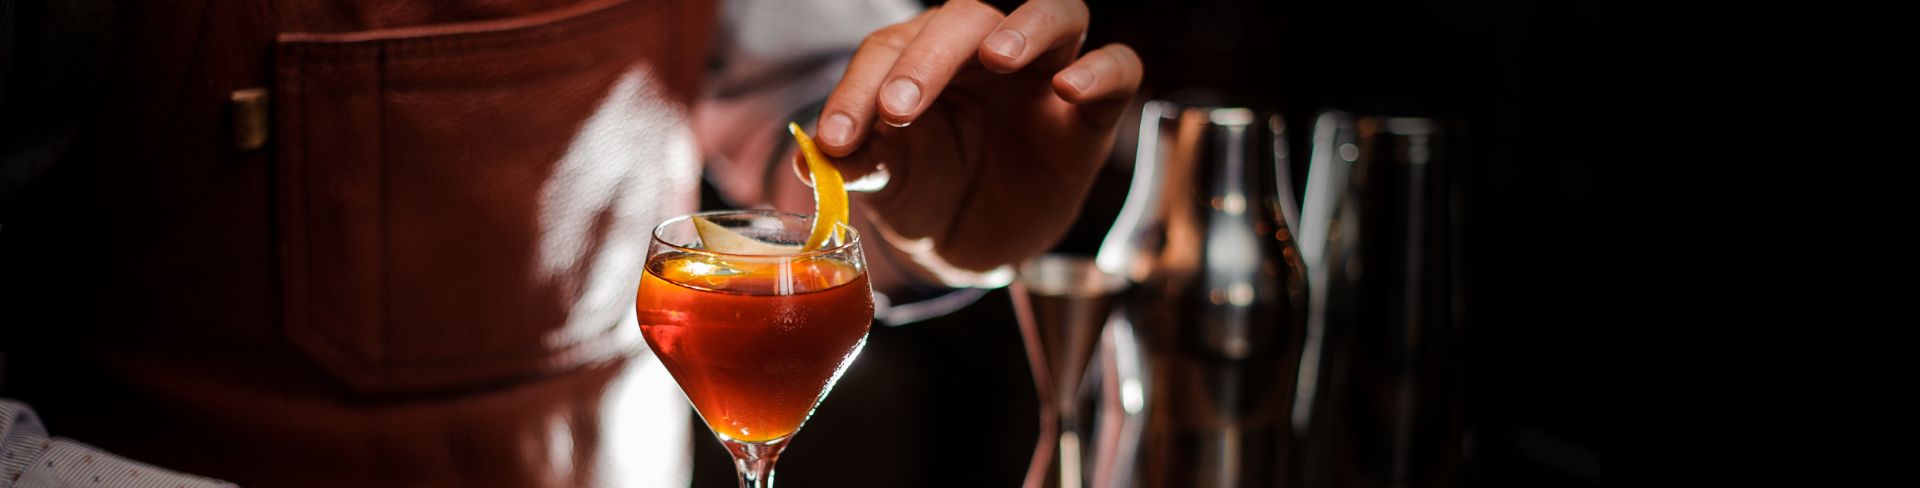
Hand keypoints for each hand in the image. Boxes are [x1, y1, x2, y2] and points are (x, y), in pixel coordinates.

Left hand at [811, 0, 1141, 270]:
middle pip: (967, 19)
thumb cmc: (925, 192)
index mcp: (923, 57)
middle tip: (898, 108)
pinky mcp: (1091, 114)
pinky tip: (1070, 88)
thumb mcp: (885, 183)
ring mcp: (1044, 75)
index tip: (837, 137)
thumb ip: (856, 163)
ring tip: (996, 56)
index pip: (892, 48)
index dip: (859, 87)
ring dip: (1025, 27)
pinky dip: (1100, 69)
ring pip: (1055, 14)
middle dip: (928, 58)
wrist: (969, 245)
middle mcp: (985, 53)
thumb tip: (811, 158)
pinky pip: (1118, 67)